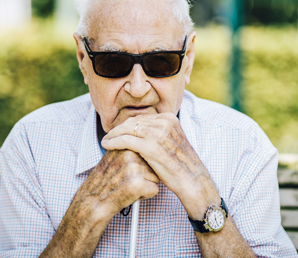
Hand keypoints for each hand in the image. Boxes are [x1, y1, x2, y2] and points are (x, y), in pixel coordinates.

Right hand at [73, 149, 158, 219]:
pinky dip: (145, 196)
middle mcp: (130, 154)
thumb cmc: (104, 183)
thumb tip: (146, 146)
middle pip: (152, 164)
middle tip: (125, 181)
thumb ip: (128, 151)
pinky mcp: (139, 184)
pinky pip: (155, 190)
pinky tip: (130, 195)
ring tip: (127, 188)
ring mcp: (134, 168)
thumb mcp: (113, 158)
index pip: (146, 153)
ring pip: (155, 177)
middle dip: (143, 175)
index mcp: (124, 146)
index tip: (125, 172)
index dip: (139, 166)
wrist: (93, 203)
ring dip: (145, 185)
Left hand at [101, 113, 220, 219]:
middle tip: (109, 135)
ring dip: (113, 134)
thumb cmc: (180, 165)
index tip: (118, 131)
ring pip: (127, 129)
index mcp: (170, 119)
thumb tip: (138, 130)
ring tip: (106, 140)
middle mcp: (165, 122)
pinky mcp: (151, 146)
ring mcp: (158, 133)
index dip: (127, 125)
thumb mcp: (172, 141)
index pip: (142, 118)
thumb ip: (158, 133)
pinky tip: (107, 145)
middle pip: (133, 121)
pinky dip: (114, 142)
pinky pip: (126, 140)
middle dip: (118, 128)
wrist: (192, 180)